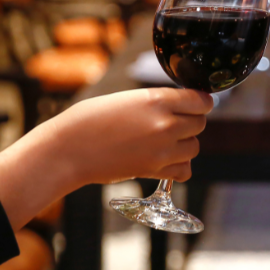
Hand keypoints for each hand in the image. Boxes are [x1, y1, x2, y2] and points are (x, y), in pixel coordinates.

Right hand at [0, 88, 212, 229]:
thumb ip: (157, 102)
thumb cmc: (89, 120)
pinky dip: (179, 167)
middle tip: (173, 123)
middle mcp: (165, 124)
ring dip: (185, 144)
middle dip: (190, 122)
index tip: (194, 104)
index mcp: (158, 100)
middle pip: (200, 123)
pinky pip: (184, 170)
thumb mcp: (126, 99)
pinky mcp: (154, 170)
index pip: (201, 100)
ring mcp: (162, 150)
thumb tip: (180, 108)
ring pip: (194, 147)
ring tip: (165, 141)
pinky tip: (165, 160)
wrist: (68, 149)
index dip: (200, 102)